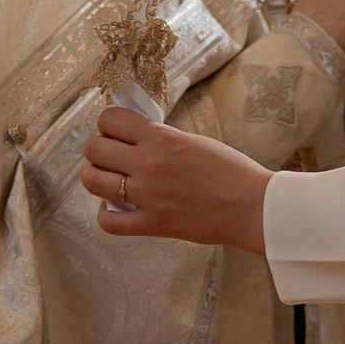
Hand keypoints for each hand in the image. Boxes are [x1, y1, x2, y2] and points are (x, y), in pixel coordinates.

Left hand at [82, 102, 270, 252]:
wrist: (251, 205)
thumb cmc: (231, 171)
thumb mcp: (193, 141)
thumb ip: (161, 139)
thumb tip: (135, 138)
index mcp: (161, 138)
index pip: (110, 119)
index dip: (109, 124)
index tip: (117, 132)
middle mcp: (148, 164)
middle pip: (94, 149)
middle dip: (99, 150)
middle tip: (113, 156)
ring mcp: (148, 196)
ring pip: (93, 182)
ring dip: (97, 178)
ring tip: (110, 180)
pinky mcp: (152, 224)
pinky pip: (108, 222)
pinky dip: (106, 214)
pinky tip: (116, 207)